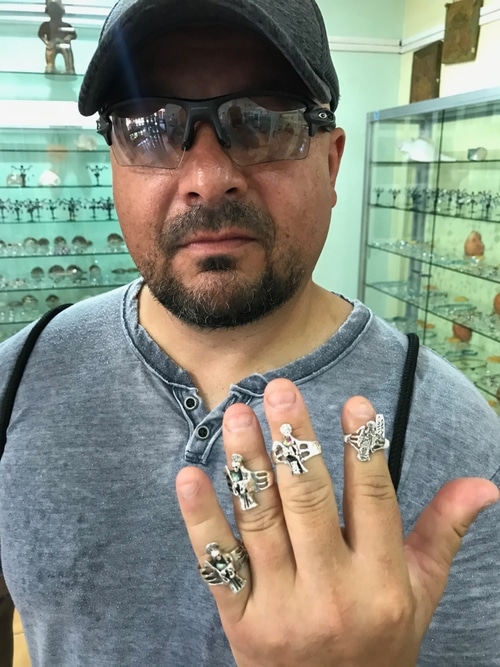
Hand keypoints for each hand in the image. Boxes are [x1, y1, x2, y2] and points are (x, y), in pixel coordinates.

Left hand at [176, 378, 498, 666]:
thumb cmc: (380, 644)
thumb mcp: (419, 593)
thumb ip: (442, 532)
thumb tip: (483, 485)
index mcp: (382, 583)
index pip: (373, 502)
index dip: (363, 450)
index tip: (355, 404)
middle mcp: (333, 593)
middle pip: (309, 502)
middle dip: (294, 440)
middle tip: (279, 391)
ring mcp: (283, 608)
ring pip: (261, 522)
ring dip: (247, 463)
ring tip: (238, 415)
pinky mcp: (241, 623)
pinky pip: (219, 563)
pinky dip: (202, 518)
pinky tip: (190, 477)